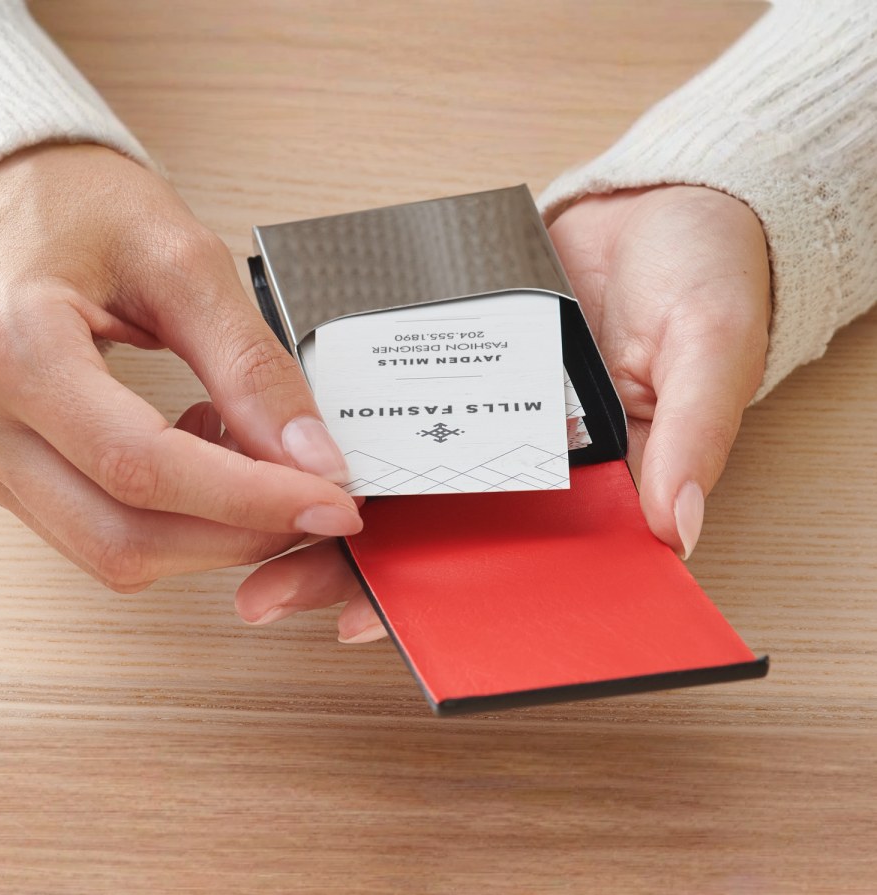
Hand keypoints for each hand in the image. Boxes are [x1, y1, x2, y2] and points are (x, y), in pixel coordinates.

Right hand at [0, 144, 361, 591]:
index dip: (250, 499)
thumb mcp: (181, 263)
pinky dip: (173, 519)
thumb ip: (249, 366)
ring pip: (112, 551)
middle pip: (125, 535)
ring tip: (253, 460)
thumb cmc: (77, 206)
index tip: (328, 500)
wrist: (8, 200)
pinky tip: (203, 457)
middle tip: (311, 498)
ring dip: (209, 532)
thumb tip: (312, 457)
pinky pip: (97, 531)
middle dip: (240, 531)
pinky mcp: (6, 472)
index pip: (144, 466)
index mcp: (16, 348)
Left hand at [234, 184, 770, 642]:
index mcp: (590, 483)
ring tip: (250, 527)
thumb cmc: (705, 277)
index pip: (511, 565)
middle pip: (438, 530)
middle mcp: (525, 457)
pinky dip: (345, 419)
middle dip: (355, 566)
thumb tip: (679, 529)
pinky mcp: (454, 357)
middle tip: (270, 594)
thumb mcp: (712, 350)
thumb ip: (695, 435)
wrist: (661, 202)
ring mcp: (483, 408)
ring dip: (330, 500)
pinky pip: (396, 396)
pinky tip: (282, 439)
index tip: (363, 624)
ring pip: (402, 471)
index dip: (442, 601)